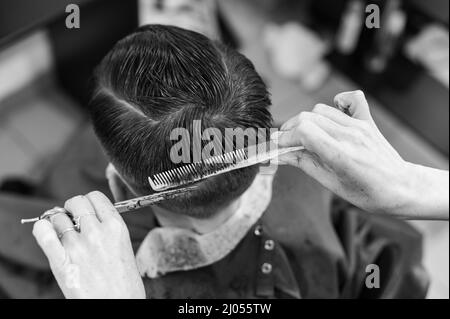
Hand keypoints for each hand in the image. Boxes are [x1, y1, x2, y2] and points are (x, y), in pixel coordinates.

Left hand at [32, 191, 144, 297]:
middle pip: (76, 202)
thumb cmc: (124, 283)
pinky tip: (47, 232)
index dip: (88, 202)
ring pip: (58, 217)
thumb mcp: (125, 247)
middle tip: (73, 219)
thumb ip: (107, 229)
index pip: (96, 197)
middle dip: (72, 208)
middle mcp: (97, 233)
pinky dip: (42, 228)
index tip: (86, 210)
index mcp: (117, 227)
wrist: (118, 305)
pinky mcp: (61, 261)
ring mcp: (78, 246)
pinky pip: (43, 233)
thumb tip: (86, 217)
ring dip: (58, 222)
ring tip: (63, 234)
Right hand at [272, 90, 447, 219]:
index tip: (277, 146)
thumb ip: (304, 164)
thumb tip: (280, 155)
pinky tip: (331, 116)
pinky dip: (336, 103)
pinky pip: (349, 98)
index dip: (284, 138)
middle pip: (307, 118)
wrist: (401, 187)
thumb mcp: (331, 184)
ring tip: (305, 136)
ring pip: (320, 110)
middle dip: (289, 129)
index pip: (303, 132)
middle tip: (285, 144)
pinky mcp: (366, 121)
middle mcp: (350, 135)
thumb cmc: (368, 193)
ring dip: (306, 121)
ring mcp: (359, 125)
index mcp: (341, 155)